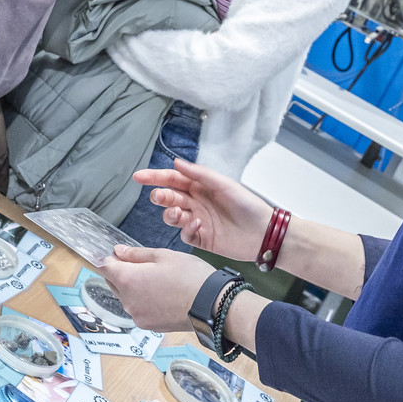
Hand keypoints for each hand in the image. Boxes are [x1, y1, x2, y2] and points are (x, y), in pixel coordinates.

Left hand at [99, 246, 216, 332]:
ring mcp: (137, 315)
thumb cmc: (190, 276)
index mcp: (128, 279)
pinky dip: (144, 301)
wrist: (212, 305)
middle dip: (122, 272)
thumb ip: (136, 254)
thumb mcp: (163, 256)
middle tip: (142, 263)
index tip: (114, 254)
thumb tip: (117, 252)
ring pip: (126, 297)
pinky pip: (138, 309)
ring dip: (133, 287)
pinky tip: (161, 294)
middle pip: (113, 283)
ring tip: (157, 280)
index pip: (104, 267)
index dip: (107, 258)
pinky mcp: (148, 325)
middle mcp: (128, 300)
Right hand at [131, 158, 271, 260]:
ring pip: (172, 216)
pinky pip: (184, 235)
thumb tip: (176, 162)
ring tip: (178, 213)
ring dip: (170, 214)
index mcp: (200, 187)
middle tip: (160, 197)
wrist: (263, 233)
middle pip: (169, 197)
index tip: (139, 177)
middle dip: (160, 196)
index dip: (155, 177)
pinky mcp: (201, 239)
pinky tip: (196, 226)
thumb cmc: (247, 204)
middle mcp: (196, 203)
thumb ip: (199, 174)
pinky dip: (186, 230)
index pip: (173, 179)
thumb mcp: (223, 184)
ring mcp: (197, 221)